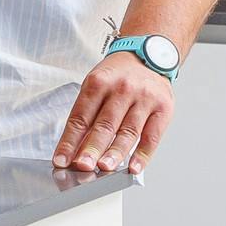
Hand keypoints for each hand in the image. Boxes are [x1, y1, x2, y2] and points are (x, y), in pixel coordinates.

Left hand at [53, 54, 172, 174]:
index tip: (61, 160)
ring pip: (128, 132)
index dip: (70, 141)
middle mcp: (122, 89)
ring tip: (104, 168)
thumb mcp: (96, 86)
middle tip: (82, 166)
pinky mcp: (163, 109)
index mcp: (99, 82)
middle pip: (104, 124)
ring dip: (115, 153)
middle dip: (91, 148)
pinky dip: (143, 154)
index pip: (80, 117)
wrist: (148, 57)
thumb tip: (75, 150)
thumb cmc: (118, 76)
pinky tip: (134, 167)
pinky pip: (152, 136)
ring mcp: (144, 99)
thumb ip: (87, 115)